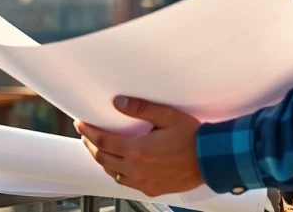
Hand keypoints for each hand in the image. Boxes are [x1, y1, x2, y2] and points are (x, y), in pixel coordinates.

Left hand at [75, 96, 203, 197]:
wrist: (211, 159)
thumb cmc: (194, 138)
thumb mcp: (168, 116)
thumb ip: (141, 109)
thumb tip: (120, 102)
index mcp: (138, 150)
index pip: (103, 141)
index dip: (89, 132)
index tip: (81, 125)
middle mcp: (137, 169)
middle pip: (103, 158)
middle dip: (90, 145)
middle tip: (86, 136)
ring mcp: (144, 181)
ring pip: (112, 172)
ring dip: (102, 160)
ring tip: (99, 149)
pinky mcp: (152, 189)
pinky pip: (126, 183)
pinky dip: (117, 173)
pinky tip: (118, 166)